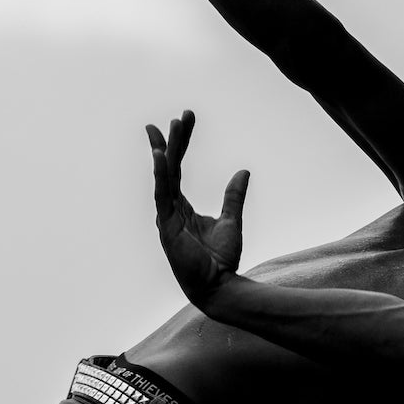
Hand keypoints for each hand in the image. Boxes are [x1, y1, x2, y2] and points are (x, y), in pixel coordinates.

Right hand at [146, 110, 249, 308]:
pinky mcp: (168, 227)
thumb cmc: (221, 260)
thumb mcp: (231, 221)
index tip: (182, 120)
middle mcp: (170, 210)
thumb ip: (233, 196)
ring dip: (166, 152)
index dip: (179, 144)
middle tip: (175, 117)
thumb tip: (243, 171)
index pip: (176, 169)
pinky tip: (161, 155)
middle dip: (170, 142)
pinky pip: (162, 195)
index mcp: (181, 208)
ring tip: (167, 128)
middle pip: (168, 168)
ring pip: (164, 178)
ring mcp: (166, 218)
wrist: (218, 286)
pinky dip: (161, 175)